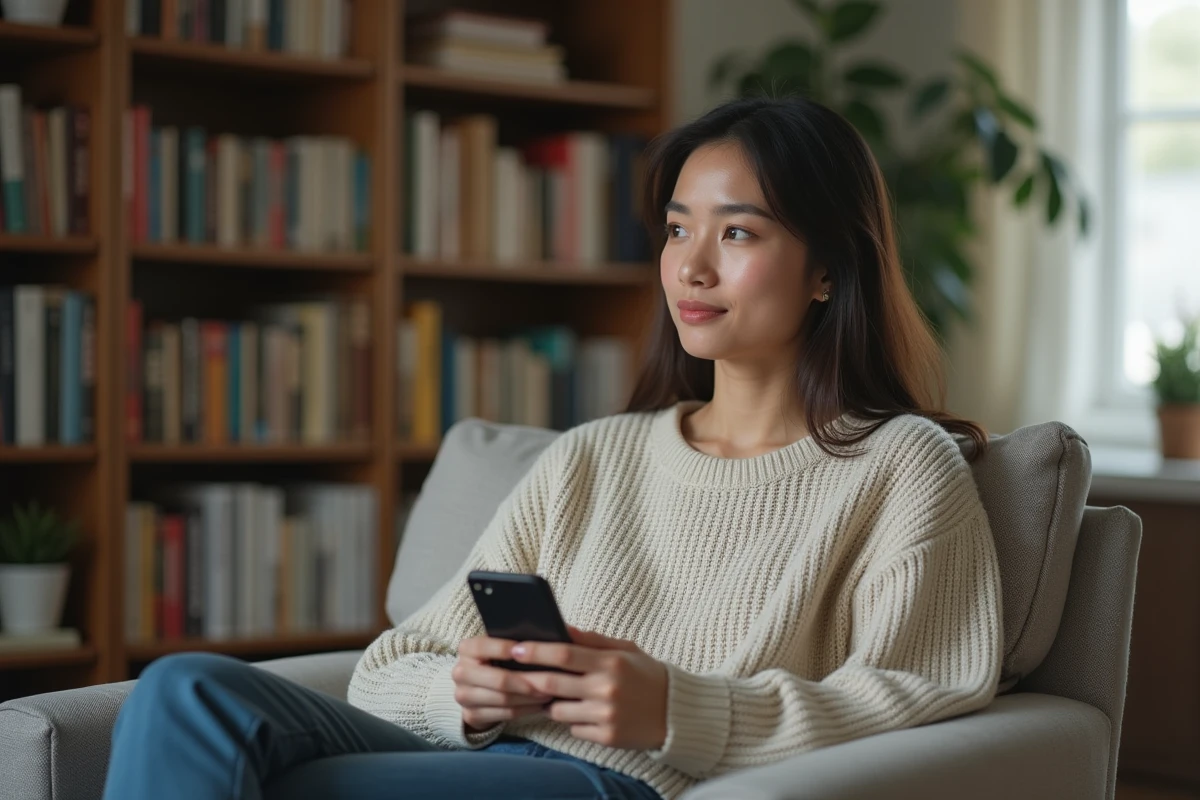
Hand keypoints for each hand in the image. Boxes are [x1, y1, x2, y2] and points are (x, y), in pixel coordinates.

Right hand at [453, 636, 554, 731]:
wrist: (476, 687)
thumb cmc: (496, 661)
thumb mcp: (498, 648)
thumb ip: (513, 644)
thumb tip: (541, 640)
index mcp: (466, 649)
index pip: (483, 646)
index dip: (504, 648)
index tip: (529, 649)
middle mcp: (460, 672)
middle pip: (498, 679)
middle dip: (527, 681)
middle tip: (549, 681)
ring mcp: (463, 696)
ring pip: (503, 699)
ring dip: (529, 698)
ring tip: (548, 693)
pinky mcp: (471, 715)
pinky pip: (504, 714)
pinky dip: (525, 710)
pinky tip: (539, 705)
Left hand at [512, 625, 667, 749]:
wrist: (676, 713)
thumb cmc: (647, 676)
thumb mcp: (625, 650)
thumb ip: (591, 640)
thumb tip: (560, 627)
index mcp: (611, 663)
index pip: (564, 654)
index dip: (536, 651)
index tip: (516, 649)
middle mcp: (607, 689)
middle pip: (552, 683)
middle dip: (530, 679)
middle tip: (516, 674)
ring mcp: (606, 716)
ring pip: (557, 710)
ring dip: (552, 703)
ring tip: (562, 696)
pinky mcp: (607, 738)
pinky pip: (573, 728)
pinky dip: (573, 721)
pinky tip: (587, 714)